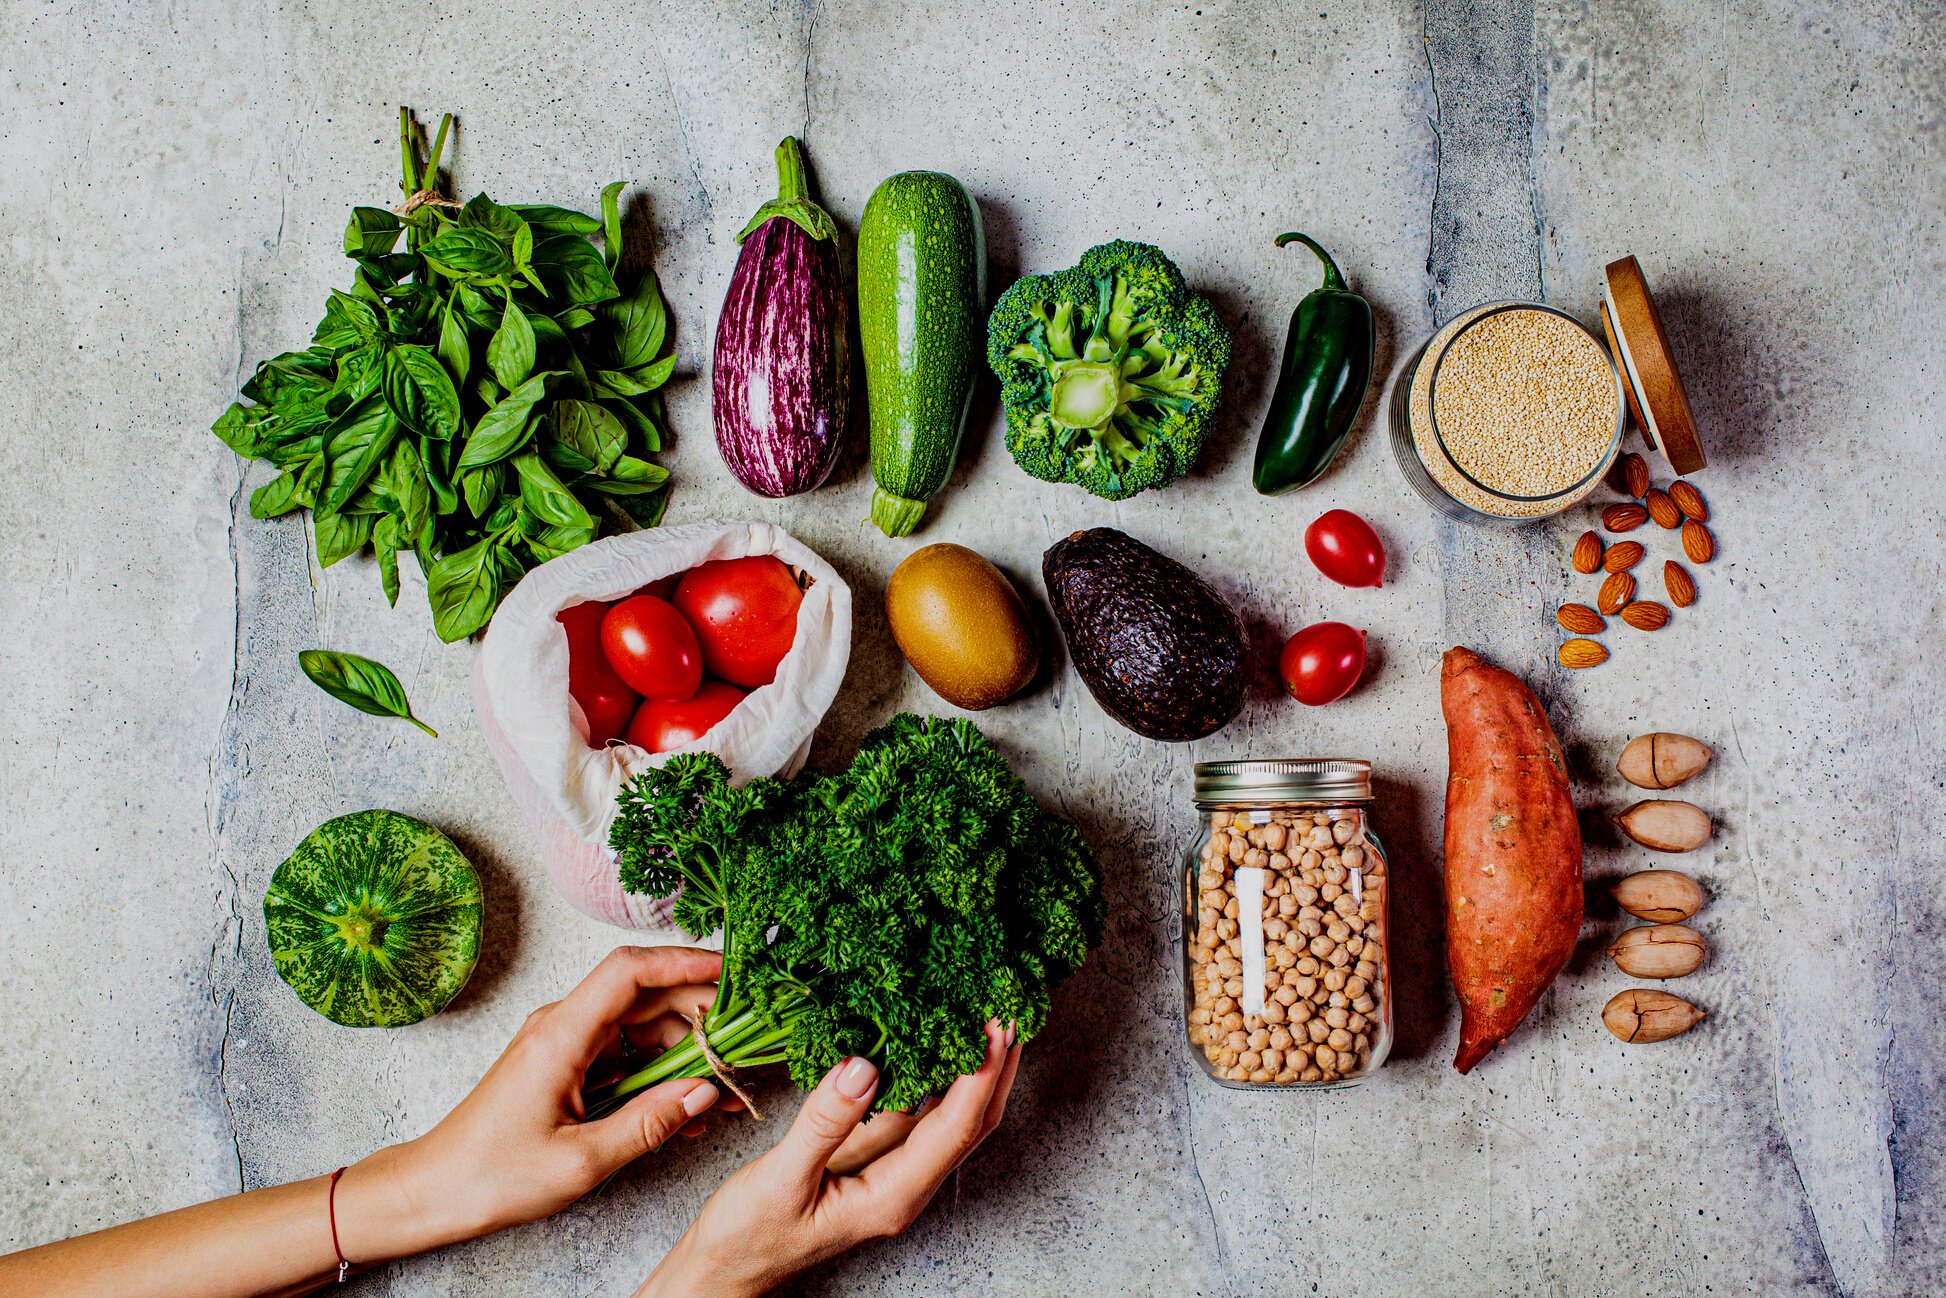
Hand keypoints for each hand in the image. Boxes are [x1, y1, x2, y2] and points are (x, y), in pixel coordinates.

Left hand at [335, 946, 732, 1262]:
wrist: (433, 1191)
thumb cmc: (491, 1175)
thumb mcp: (580, 1161)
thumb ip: (648, 1124)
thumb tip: (704, 1092)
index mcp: (561, 1035)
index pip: (629, 971)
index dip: (684, 962)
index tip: (730, 971)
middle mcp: (562, 1026)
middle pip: (643, 992)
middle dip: (698, 1008)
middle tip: (743, 1035)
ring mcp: (563, 1044)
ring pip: (638, 1024)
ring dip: (682, 1046)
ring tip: (720, 1083)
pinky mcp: (564, 1066)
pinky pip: (622, 1053)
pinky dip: (657, 1070)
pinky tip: (682, 1105)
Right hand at [637, 1020, 1021, 1297]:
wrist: (722, 1270)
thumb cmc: (746, 1238)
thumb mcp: (779, 1180)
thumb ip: (824, 1125)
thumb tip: (865, 1065)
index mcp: (892, 1198)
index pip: (955, 1130)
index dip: (982, 1076)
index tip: (998, 1025)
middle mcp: (903, 1185)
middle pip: (969, 1122)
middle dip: (995, 1067)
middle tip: (1009, 1005)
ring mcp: (890, 1170)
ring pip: (944, 1114)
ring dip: (968, 1066)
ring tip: (980, 1010)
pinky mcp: (870, 1155)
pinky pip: (910, 1110)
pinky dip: (925, 1072)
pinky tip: (924, 1037)